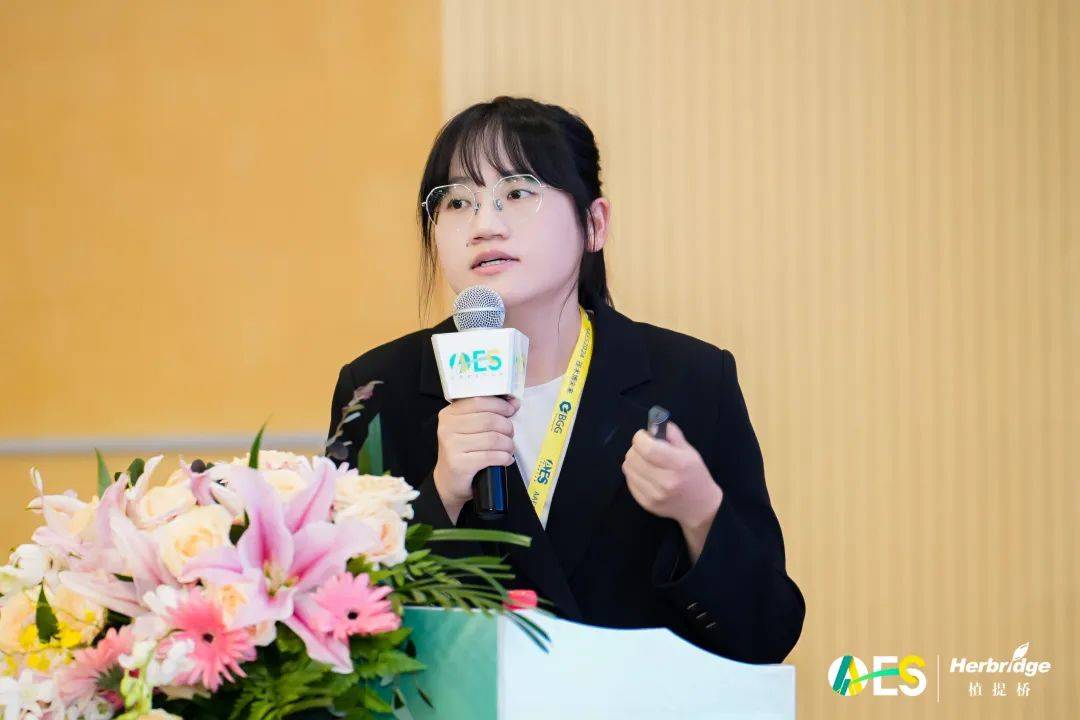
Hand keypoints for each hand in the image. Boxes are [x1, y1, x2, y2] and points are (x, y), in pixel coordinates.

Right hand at [432, 395, 519, 521]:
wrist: (448, 482)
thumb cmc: (462, 452)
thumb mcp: (468, 428)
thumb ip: (487, 413)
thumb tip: (514, 403)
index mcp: (449, 414)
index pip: (479, 401)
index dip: (500, 404)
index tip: (511, 409)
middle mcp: (447, 428)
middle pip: (489, 420)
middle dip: (506, 427)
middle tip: (510, 434)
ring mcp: (452, 446)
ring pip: (492, 439)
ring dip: (508, 444)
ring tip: (509, 448)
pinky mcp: (459, 464)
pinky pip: (491, 456)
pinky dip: (504, 457)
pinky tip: (506, 459)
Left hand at [621, 420, 722, 561]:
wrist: (700, 506)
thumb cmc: (694, 474)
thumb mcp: (689, 450)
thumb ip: (671, 434)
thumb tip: (652, 426)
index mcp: (678, 465)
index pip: (647, 448)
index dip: (640, 438)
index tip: (644, 435)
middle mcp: (665, 482)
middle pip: (633, 457)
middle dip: (636, 448)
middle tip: (646, 448)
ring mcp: (654, 495)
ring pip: (628, 468)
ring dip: (633, 460)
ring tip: (645, 461)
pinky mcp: (646, 504)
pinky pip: (629, 481)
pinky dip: (634, 474)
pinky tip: (646, 474)